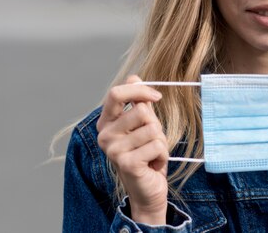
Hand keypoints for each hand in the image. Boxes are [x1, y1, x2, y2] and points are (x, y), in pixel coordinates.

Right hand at [96, 75, 168, 224]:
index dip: (140, 90)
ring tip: (151, 153)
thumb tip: (134, 77)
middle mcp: (104, 135)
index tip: (157, 97)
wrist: (146, 190)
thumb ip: (138, 103)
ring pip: (152, 128)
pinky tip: (153, 164)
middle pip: (140, 111)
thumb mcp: (142, 125)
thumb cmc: (145, 154)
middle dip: (155, 124)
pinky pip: (158, 145)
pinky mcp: (126, 163)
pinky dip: (163, 155)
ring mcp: (113, 150)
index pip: (116, 93)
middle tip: (151, 140)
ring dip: (160, 141)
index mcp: (105, 122)